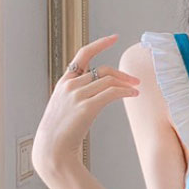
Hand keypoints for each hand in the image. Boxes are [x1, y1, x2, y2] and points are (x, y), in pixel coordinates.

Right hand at [32, 34, 139, 179]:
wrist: (52, 150)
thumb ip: (77, 96)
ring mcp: (77, 95)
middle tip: (135, 80)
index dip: (100, 44)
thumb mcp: (65, 108)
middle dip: (122, 73)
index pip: (83, 55)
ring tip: (136, 89)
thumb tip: (98, 92)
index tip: (114, 38)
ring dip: (126, 83)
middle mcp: (70, 85)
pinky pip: (111, 93)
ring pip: (108, 80)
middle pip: (103, 70)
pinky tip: (133, 94)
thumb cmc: (60, 134)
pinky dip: (125, 91)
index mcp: (64, 83)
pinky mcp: (86, 107)